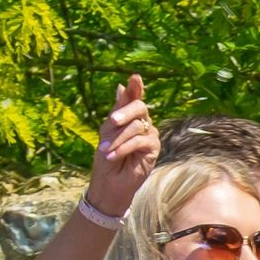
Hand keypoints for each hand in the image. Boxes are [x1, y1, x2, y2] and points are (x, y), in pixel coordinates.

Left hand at [84, 75, 158, 220]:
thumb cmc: (106, 156)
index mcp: (129, 117)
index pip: (133, 98)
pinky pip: (140, 141)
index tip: (134, 77)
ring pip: (136, 126)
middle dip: (124, 112)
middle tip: (112, 120)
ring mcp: (150, 135)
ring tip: (105, 150)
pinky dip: (124, 147)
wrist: (109, 182)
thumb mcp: (107, 130)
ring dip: (117, 139)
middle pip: (139, 108)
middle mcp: (142, 123)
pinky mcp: (154, 149)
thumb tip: (121, 86)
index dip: (135, 87)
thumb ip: (117, 109)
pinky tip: (113, 155)